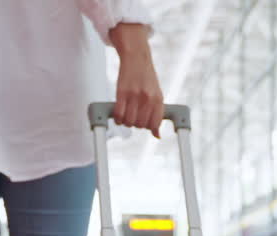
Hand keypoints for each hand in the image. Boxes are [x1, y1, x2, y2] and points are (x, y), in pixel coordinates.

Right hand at [109, 23, 163, 137]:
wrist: (137, 58)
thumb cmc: (147, 78)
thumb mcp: (157, 95)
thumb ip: (157, 114)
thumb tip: (157, 136)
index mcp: (158, 99)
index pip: (154, 124)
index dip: (148, 127)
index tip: (144, 123)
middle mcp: (147, 98)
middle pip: (140, 125)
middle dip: (135, 124)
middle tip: (133, 117)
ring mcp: (134, 95)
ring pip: (129, 121)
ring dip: (125, 122)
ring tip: (125, 115)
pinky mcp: (121, 92)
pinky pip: (118, 114)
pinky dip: (117, 119)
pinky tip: (118, 116)